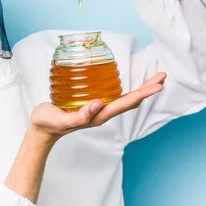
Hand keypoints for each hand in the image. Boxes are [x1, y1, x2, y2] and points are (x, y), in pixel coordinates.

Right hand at [31, 72, 165, 140]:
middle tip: (163, 76)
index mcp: (98, 116)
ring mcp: (98, 109)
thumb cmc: (49, 124)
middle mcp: (102, 112)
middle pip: (131, 101)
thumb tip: (97, 104)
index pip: (125, 103)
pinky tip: (128, 81)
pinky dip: (127, 89)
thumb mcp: (60, 120)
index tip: (158, 85)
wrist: (42, 129)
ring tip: (154, 78)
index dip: (143, 94)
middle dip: (147, 89)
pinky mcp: (92, 104)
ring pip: (125, 99)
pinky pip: (114, 96)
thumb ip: (78, 116)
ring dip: (141, 89)